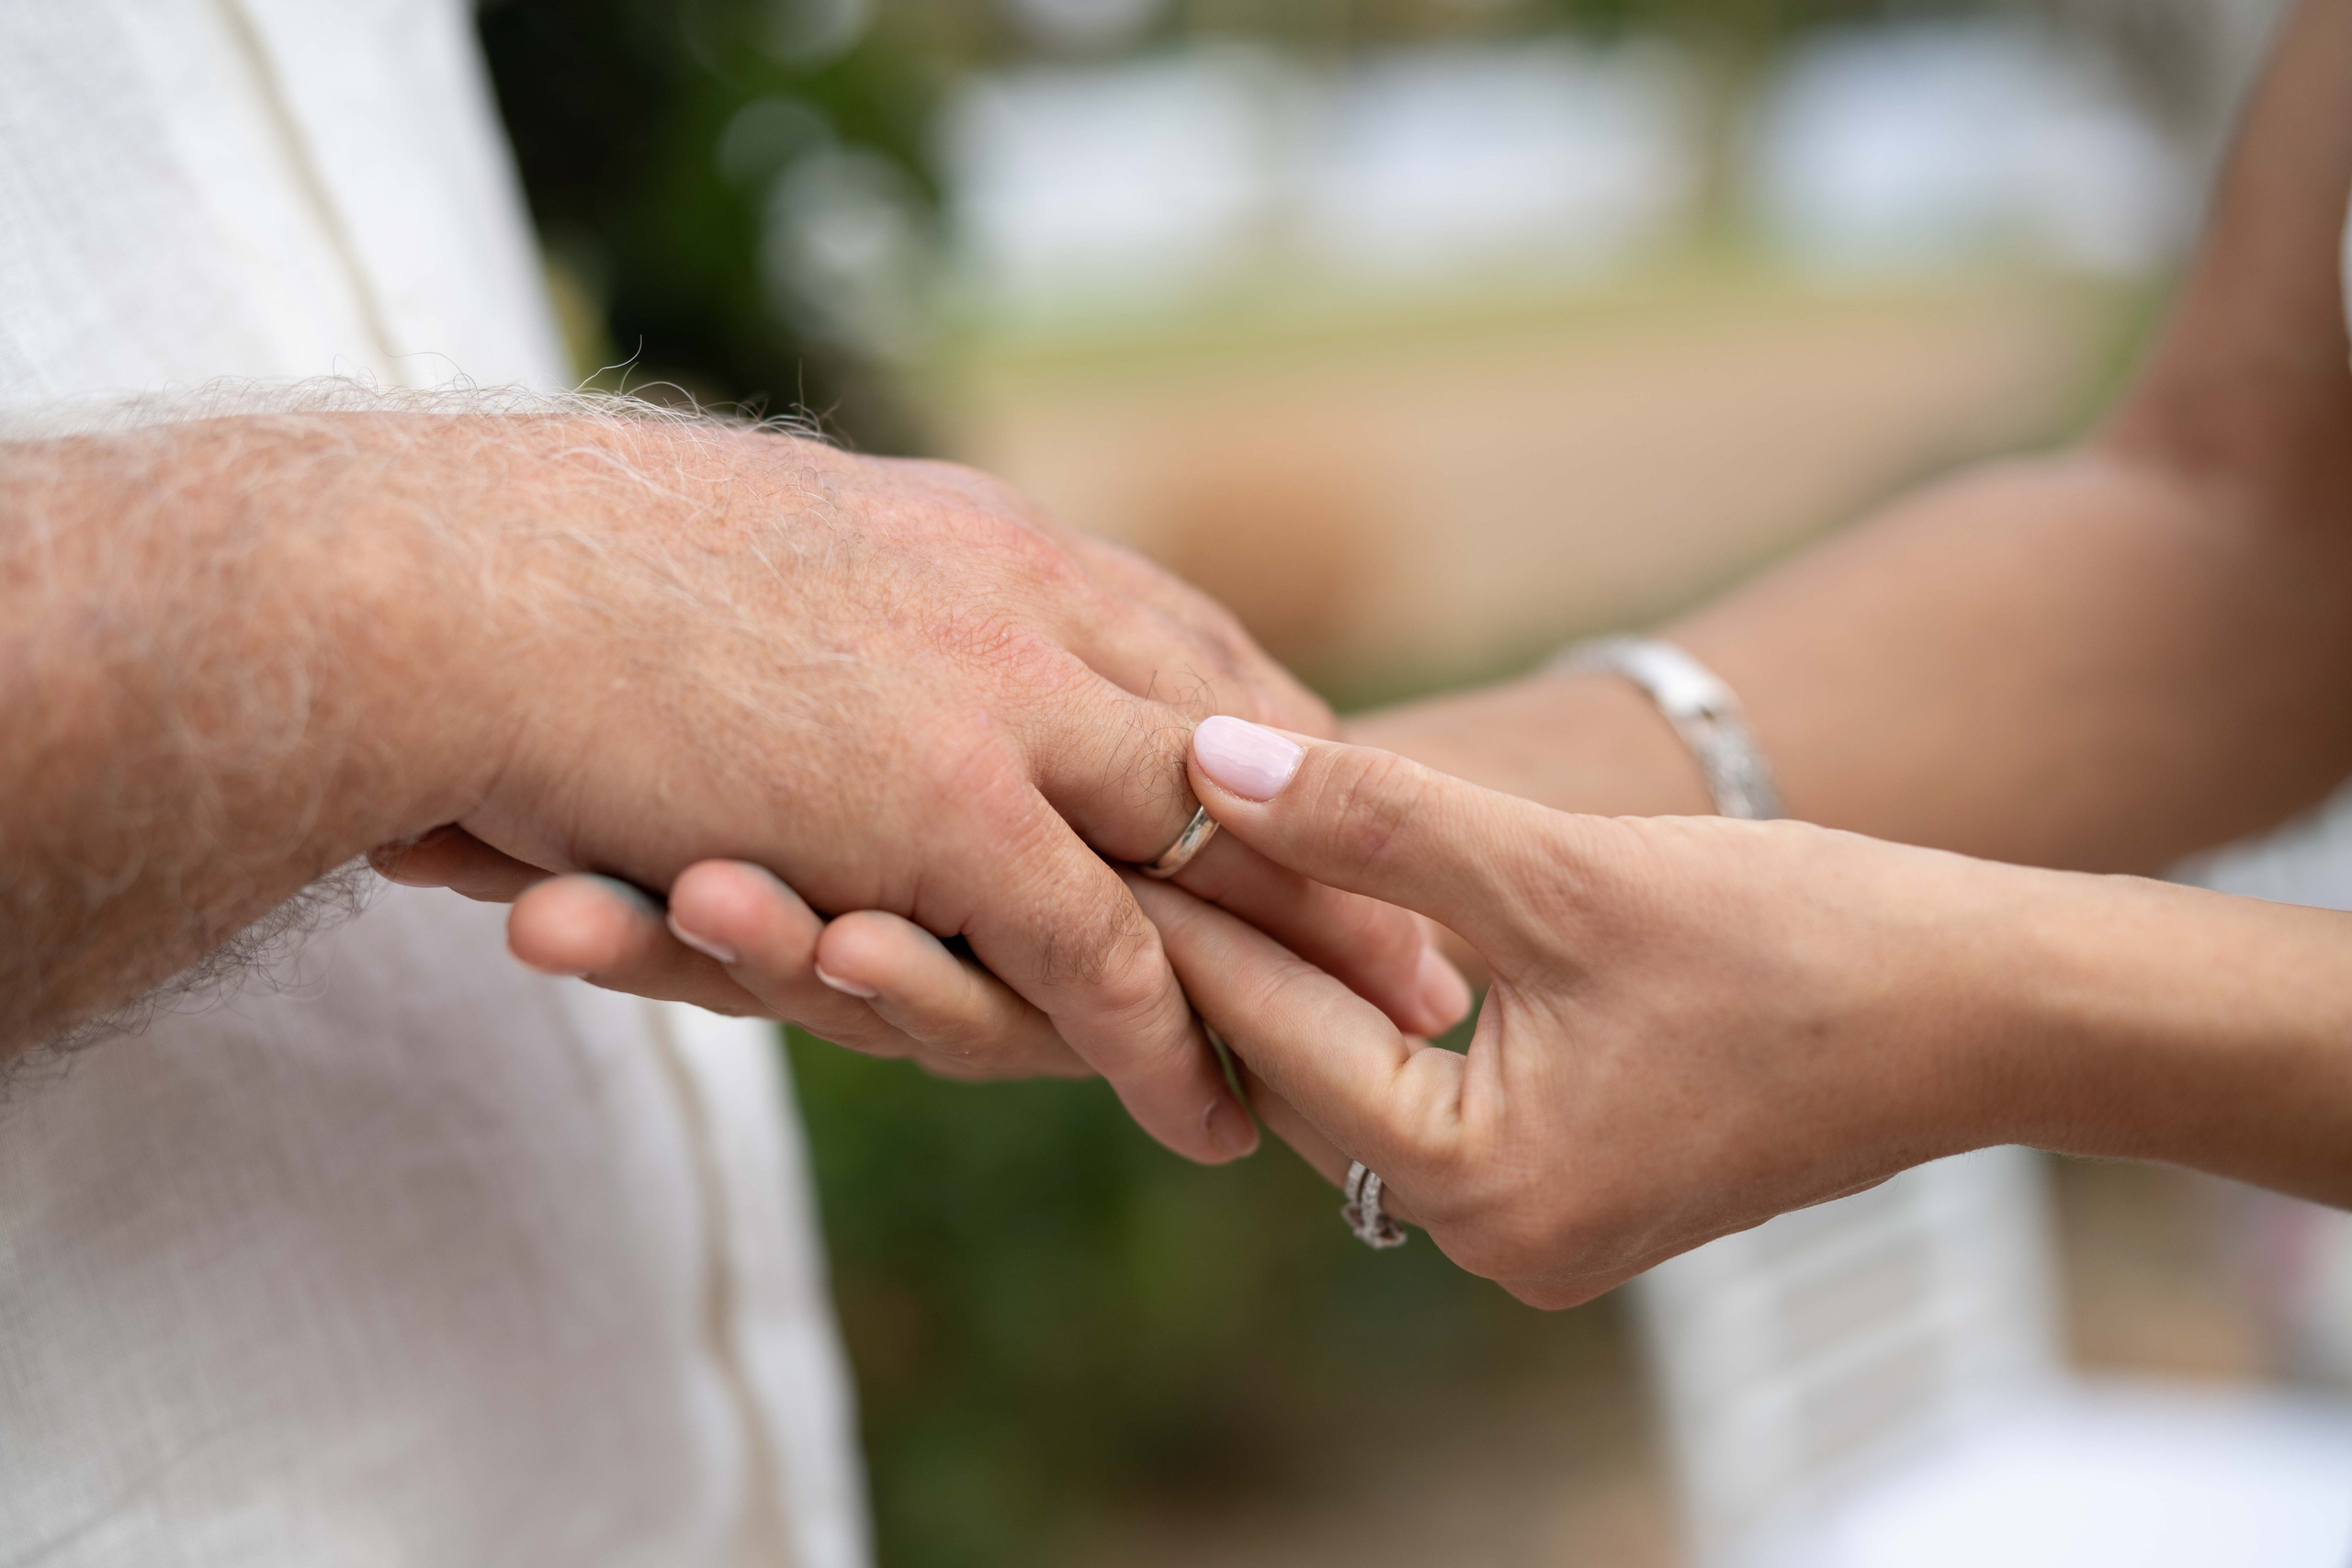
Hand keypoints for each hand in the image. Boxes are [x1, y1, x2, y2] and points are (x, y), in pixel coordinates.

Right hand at [374, 423, 1464, 1147]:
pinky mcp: (943, 808)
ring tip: (1392, 1038)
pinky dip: (1168, 1043)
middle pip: (1240, 743)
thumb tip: (868, 626)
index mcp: (984, 543)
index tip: (1332, 811)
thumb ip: (864, 600)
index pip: (1180, 649)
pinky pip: (1097, 953)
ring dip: (1304, 956)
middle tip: (1438, 933)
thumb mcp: (768, 548)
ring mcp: (995, 705)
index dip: (1263, 745)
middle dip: (1341, 848)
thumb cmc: (559, 562)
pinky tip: (1216, 1114)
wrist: (442, 574)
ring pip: (1206, 853)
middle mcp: (1021, 607)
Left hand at [1131, 717, 2052, 1302]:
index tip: (1092, 825)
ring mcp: (1536, 1220)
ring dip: (1294, 972)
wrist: (1992, 1010)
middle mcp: (1493, 1236)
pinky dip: (1376, 1001)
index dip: (1180, 917)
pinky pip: (1427, 1090)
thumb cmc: (1806, 944)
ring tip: (1194, 855)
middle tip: (1108, 840)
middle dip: (1217, 955)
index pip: (1274, 1036)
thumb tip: (1208, 764)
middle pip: (1299, 1076)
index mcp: (1482, 1185)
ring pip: (1359, 1082)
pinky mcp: (1575, 1180)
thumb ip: (1377, 822)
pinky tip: (1326, 909)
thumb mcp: (1565, 868)